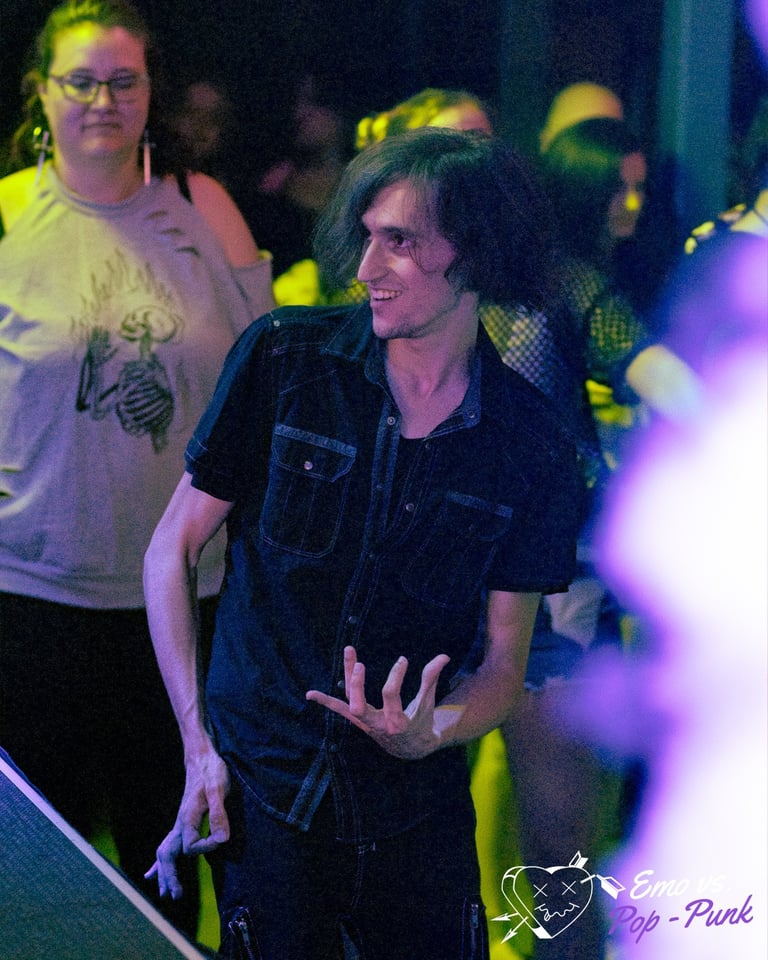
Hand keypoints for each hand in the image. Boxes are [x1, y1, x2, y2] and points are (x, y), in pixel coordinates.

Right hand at [145, 750, 229, 899]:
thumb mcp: (218, 788)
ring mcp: (179, 824)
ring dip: (164, 873)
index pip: (191, 847)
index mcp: (187, 819)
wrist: (201, 758)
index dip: (207, 847)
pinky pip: (167, 846)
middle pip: (166, 855)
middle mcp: (180, 824)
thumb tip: (222, 838)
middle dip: (169, 876)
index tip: (222, 838)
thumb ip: (219, 813)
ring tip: (163, 892)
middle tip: (175, 896)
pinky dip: (161, 862)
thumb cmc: (211, 771)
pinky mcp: (183, 822)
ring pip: (164, 853)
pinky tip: (153, 872)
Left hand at [306, 645, 453, 759]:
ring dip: (347, 679)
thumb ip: (431, 679)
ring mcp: (365, 724)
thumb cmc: (422, 722)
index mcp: (397, 723)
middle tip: (360, 665)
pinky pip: (341, 711)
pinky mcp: (359, 721)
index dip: (395, 675)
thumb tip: (444, 655)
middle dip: (356, 686)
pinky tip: (310, 694)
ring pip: (350, 702)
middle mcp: (377, 726)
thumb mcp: (428, 702)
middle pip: (359, 706)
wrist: (412, 749)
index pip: (390, 695)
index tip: (402, 660)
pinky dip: (326, 702)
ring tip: (349, 653)